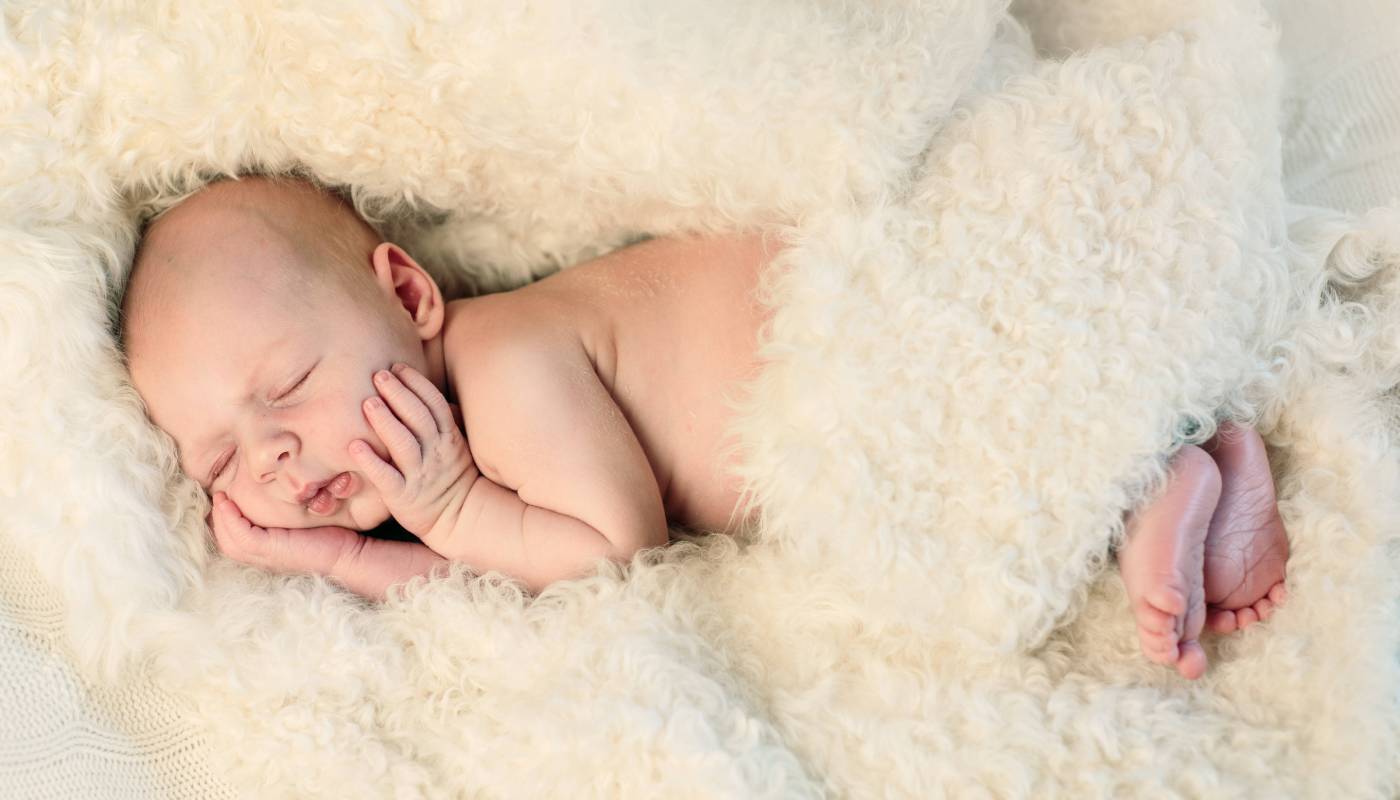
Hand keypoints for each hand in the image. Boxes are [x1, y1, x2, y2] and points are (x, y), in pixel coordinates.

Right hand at [208, 491, 446, 601]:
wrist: (379, 556)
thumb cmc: (366, 532)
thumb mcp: (338, 508)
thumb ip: (326, 493)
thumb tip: (323, 470)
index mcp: (292, 544)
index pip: (253, 535)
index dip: (235, 517)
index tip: (228, 491)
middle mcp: (282, 552)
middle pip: (236, 540)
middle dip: (221, 517)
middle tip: (215, 492)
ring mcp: (281, 555)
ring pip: (235, 542)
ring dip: (222, 520)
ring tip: (217, 495)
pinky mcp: (284, 553)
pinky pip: (248, 541)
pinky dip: (233, 524)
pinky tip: (227, 504)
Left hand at [349, 363, 476, 544]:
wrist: (459, 516)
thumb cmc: (450, 476)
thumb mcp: (454, 444)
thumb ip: (443, 419)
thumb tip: (427, 391)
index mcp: (448, 438)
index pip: (434, 404)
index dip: (417, 383)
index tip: (399, 367)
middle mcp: (435, 453)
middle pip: (418, 418)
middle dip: (399, 394)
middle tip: (379, 375)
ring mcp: (420, 474)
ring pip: (404, 444)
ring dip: (386, 422)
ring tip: (368, 402)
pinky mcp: (403, 496)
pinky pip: (387, 477)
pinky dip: (371, 462)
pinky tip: (354, 446)